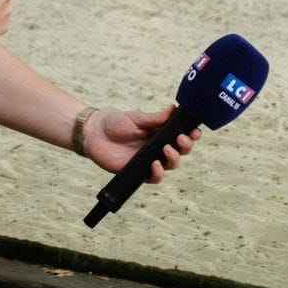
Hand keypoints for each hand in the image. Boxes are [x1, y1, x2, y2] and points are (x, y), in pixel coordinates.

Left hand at [82, 104, 199, 182]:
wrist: (94, 134)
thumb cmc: (115, 123)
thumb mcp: (137, 118)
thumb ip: (156, 118)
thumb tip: (174, 109)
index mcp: (160, 133)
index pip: (182, 136)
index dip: (191, 135)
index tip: (194, 131)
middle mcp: (158, 147)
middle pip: (181, 151)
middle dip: (186, 145)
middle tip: (180, 138)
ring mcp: (150, 160)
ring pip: (171, 165)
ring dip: (174, 158)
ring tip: (166, 149)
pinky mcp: (139, 172)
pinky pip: (154, 177)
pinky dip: (158, 173)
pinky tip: (155, 164)